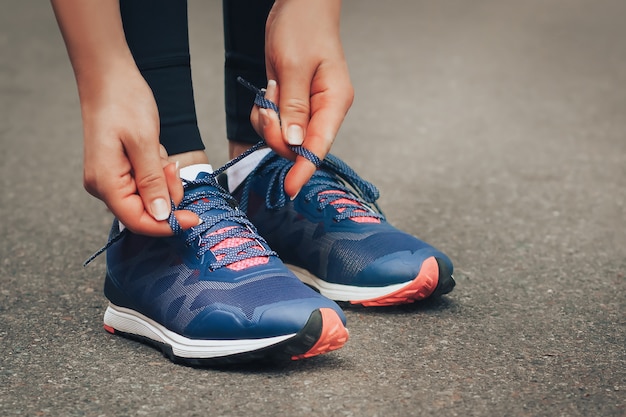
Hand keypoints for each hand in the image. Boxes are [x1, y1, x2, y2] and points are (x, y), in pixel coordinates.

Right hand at [80, 68, 198, 235]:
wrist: (109, 76)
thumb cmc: (124, 102)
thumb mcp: (144, 142)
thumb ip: (153, 182)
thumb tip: (160, 215)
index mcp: (105, 182)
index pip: (137, 221)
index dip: (167, 225)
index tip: (194, 218)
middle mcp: (104, 186)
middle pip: (145, 211)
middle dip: (167, 194)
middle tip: (171, 166)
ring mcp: (111, 178)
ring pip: (149, 196)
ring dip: (164, 180)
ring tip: (160, 152)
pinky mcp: (121, 170)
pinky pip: (147, 182)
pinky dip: (158, 171)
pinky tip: (155, 150)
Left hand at [250, 0, 353, 197]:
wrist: (300, 5)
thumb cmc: (303, 27)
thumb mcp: (293, 65)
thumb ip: (294, 107)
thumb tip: (294, 144)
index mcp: (334, 101)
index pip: (319, 146)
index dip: (303, 169)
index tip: (289, 189)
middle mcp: (325, 109)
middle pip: (298, 145)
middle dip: (276, 133)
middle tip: (269, 105)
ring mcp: (310, 108)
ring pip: (284, 136)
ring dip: (269, 121)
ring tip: (270, 91)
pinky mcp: (295, 104)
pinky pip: (276, 122)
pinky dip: (266, 114)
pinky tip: (268, 93)